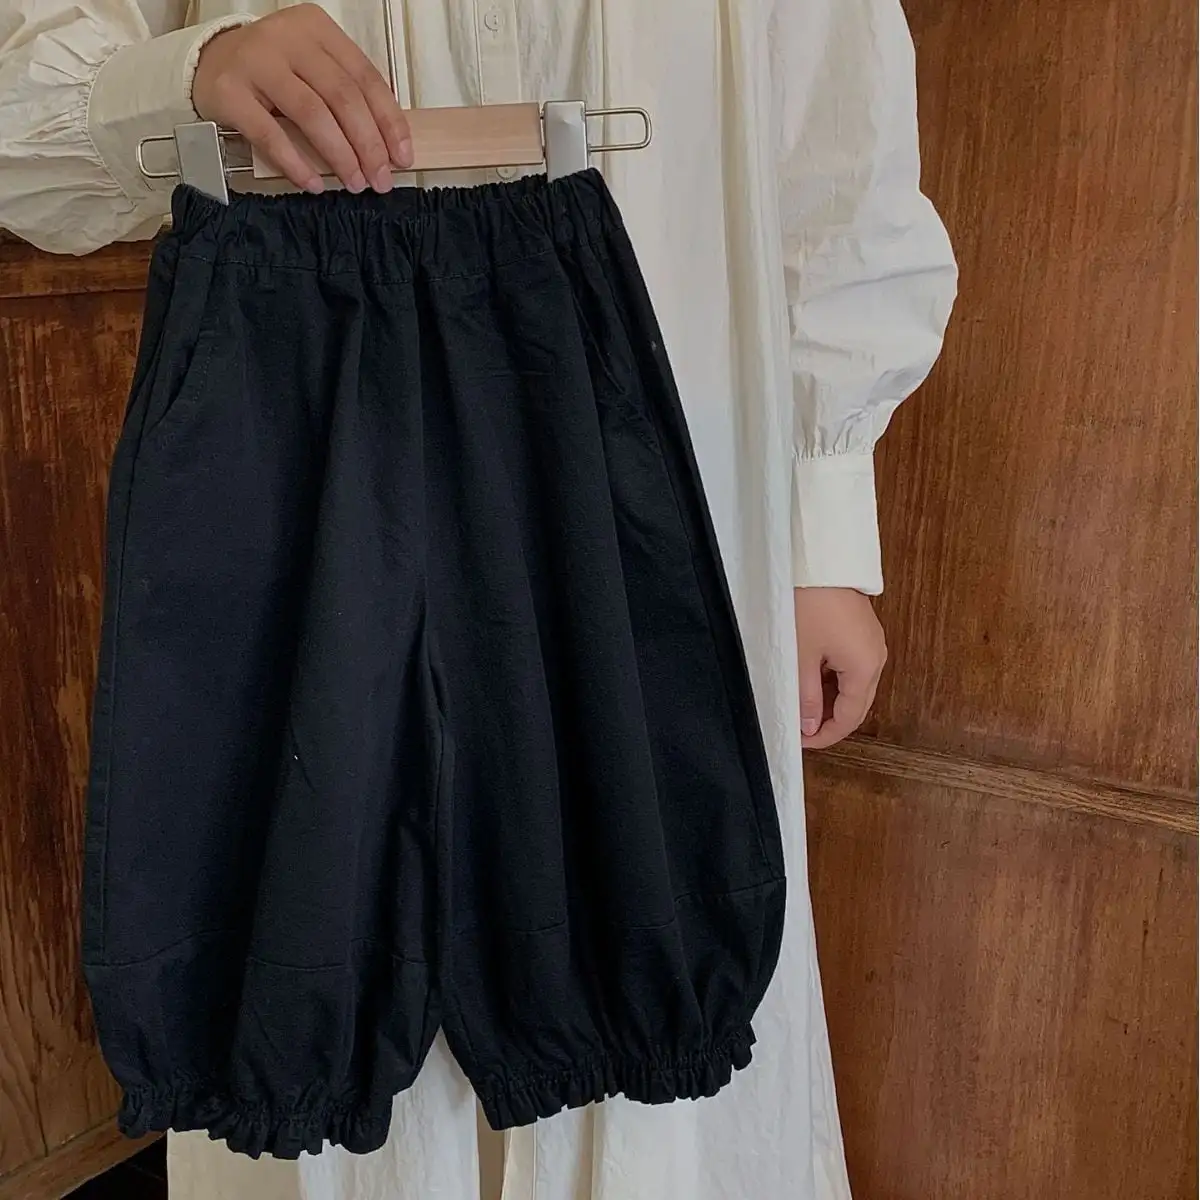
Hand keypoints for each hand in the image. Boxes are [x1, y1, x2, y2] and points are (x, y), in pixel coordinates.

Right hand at [192, 4, 412, 194]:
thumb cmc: (274, 72)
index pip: (365, 78)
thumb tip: (387, 146)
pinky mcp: (230, 91)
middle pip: (342, 97)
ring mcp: (256, 62)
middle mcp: (288, 38)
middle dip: (368, 145)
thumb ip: (347, 95)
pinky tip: (313, 184)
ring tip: (355, 183)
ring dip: (339, 156)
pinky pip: (270, 135)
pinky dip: (296, 163)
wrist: (210, 63)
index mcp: (317, 29)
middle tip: (380, 179)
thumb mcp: (314, 69)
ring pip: (312, 114)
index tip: (402, 156)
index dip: (389, 121)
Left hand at [794, 587, 886, 749]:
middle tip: (800, 729)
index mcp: (865, 668)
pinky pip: (851, 667)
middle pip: (856, 705)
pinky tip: (810, 682)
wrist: (820, 560)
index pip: (849, 718)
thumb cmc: (810, 604)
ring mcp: (871, 644)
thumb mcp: (801, 656)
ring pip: (854, 687)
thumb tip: (809, 725)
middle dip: (829, 721)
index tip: (802, 742)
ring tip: (800, 706)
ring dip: (830, 701)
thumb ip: (806, 696)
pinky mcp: (862, 632)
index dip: (826, 735)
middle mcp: (876, 658)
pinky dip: (833, 681)